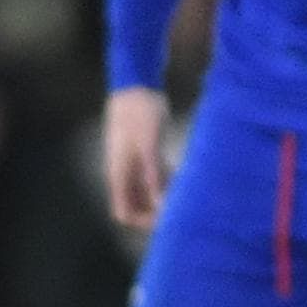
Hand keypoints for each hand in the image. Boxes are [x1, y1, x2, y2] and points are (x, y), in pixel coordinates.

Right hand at [100, 85, 171, 229]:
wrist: (136, 85)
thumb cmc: (140, 112)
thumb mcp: (149, 144)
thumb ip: (154, 175)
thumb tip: (160, 204)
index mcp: (119, 173)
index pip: (123, 212)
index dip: (142, 221)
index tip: (165, 218)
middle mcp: (124, 172)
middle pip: (136, 205)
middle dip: (156, 212)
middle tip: (182, 209)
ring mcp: (133, 163)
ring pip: (146, 191)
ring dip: (163, 197)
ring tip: (186, 195)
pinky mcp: (144, 152)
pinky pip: (153, 176)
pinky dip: (166, 181)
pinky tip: (184, 178)